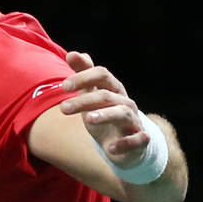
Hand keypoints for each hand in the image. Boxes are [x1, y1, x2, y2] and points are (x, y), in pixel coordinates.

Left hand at [59, 51, 147, 167]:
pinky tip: (110, 148)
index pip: (102, 74)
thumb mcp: (91, 94)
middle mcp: (125, 102)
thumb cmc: (104, 113)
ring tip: (88, 119)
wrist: (124, 144)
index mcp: (113, 88)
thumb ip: (82, 74)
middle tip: (63, 108)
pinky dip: (125, 143)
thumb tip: (72, 53)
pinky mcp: (140, 140)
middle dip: (84, 101)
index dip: (83, 77)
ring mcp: (134, 121)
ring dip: (105, 115)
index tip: (64, 86)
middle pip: (106, 95)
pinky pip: (137, 140)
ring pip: (122, 113)